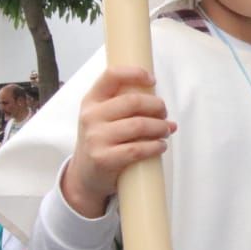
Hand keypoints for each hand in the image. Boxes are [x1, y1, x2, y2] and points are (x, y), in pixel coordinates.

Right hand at [61, 66, 176, 217]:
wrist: (84, 176)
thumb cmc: (100, 141)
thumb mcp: (101, 117)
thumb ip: (121, 104)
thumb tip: (160, 103)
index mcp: (91, 100)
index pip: (111, 76)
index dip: (135, 73)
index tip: (152, 79)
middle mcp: (91, 116)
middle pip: (132, 102)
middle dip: (156, 106)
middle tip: (164, 113)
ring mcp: (96, 138)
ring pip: (138, 125)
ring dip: (160, 127)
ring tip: (166, 130)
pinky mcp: (103, 159)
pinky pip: (137, 149)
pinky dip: (155, 146)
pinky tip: (160, 145)